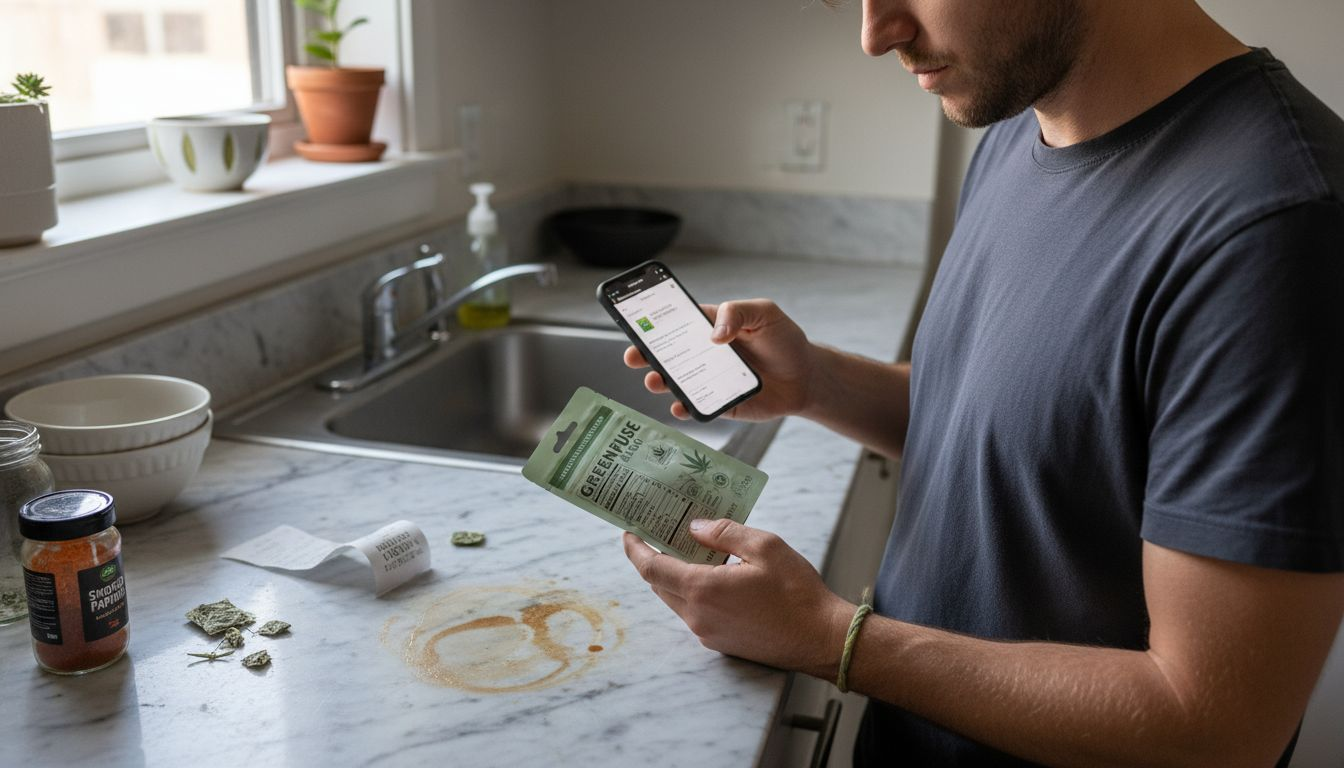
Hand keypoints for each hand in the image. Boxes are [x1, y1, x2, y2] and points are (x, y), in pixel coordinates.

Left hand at [622, 519, 852, 677]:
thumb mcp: (764, 547)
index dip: (635, 549)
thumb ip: (724, 533)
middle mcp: (697, 616)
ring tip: (689, 550)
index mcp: (703, 589)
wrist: (822, 639)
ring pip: (676, 600)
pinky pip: (694, 613)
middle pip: (659, 585)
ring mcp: (707, 633)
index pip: (651, 568)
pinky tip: (713, 575)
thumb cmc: (797, 593)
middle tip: (660, 533)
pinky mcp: (720, 643)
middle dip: (654, 558)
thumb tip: (694, 527)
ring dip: (675, 576)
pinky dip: (693, 592)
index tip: (628, 532)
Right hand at [623, 299, 815, 420]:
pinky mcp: (719, 403)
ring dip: (660, 381)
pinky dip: (684, 408)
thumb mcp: (765, 313)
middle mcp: (705, 353)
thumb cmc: (785, 340)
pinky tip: (679, 406)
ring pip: (676, 381)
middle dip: (645, 355)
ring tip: (654, 381)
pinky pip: (695, 407)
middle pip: (668, 353)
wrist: (807, 378)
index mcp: (711, 327)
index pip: (676, 322)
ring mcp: (709, 379)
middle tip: (633, 356)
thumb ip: (737, 313)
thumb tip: (714, 335)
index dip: (654, 322)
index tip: (635, 323)